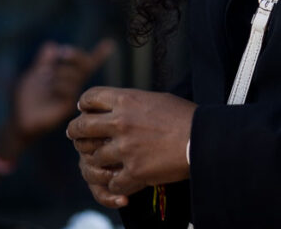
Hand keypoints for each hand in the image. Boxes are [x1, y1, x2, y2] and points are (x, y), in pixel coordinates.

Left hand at [13, 39, 114, 142]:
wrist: (20, 117)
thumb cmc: (27, 97)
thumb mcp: (34, 74)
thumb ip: (44, 61)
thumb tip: (51, 45)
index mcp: (69, 75)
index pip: (88, 63)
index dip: (99, 53)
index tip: (109, 43)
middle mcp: (75, 84)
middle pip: (85, 65)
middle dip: (75, 55)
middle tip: (62, 52)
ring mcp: (73, 95)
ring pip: (76, 76)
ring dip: (59, 72)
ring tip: (45, 77)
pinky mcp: (69, 106)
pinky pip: (70, 90)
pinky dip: (58, 85)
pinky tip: (50, 90)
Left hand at [67, 87, 194, 206]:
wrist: (205, 138)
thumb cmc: (186, 117)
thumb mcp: (157, 100)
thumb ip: (132, 104)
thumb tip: (117, 107)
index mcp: (127, 100)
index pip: (90, 97)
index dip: (84, 105)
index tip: (86, 111)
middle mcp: (121, 122)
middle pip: (79, 128)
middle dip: (76, 133)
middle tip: (79, 137)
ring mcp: (125, 148)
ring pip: (92, 157)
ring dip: (99, 161)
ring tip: (109, 161)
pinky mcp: (133, 171)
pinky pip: (111, 181)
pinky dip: (117, 182)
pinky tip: (126, 178)